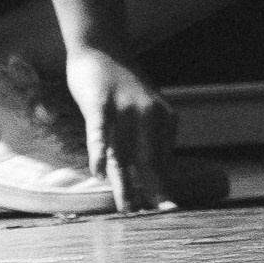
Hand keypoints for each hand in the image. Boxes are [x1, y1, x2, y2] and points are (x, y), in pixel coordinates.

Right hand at [65, 45, 175, 212]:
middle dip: (153, 191)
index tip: (166, 209)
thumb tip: (154, 171)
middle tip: (157, 218)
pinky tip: (96, 172)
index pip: (163, 159)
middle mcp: (148, 115)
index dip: (163, 185)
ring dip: (125, 183)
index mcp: (164, 118)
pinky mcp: (99, 101)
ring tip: (127, 208)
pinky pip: (99, 132)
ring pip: (123, 153)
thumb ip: (149, 136)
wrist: (102, 44)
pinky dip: (97, 152)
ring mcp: (123, 108)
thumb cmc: (120, 81)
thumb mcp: (143, 107)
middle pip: (148, 161)